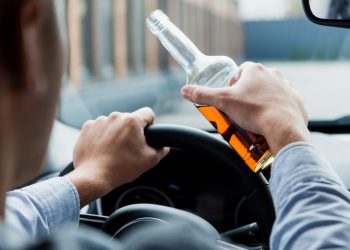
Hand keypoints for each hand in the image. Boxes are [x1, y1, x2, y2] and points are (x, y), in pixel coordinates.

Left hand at [64, 107, 168, 206]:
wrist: (93, 177)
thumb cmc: (121, 168)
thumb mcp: (149, 160)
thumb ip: (161, 150)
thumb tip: (164, 147)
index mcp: (131, 121)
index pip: (148, 113)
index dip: (150, 124)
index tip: (146, 135)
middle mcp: (115, 117)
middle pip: (129, 119)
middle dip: (131, 131)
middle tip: (129, 149)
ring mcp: (99, 121)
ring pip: (114, 124)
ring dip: (116, 133)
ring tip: (114, 151)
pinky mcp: (87, 128)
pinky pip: (99, 128)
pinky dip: (102, 137)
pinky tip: (103, 150)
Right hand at [181, 62, 310, 154]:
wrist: (283, 126)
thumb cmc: (253, 111)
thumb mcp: (223, 102)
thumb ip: (203, 95)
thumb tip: (184, 90)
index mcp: (255, 70)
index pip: (240, 72)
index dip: (232, 84)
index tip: (230, 98)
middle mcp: (273, 74)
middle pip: (254, 82)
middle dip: (246, 95)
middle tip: (240, 111)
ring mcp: (287, 87)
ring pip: (270, 92)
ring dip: (262, 101)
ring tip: (255, 117)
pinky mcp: (296, 100)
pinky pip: (284, 102)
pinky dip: (277, 109)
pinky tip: (270, 120)